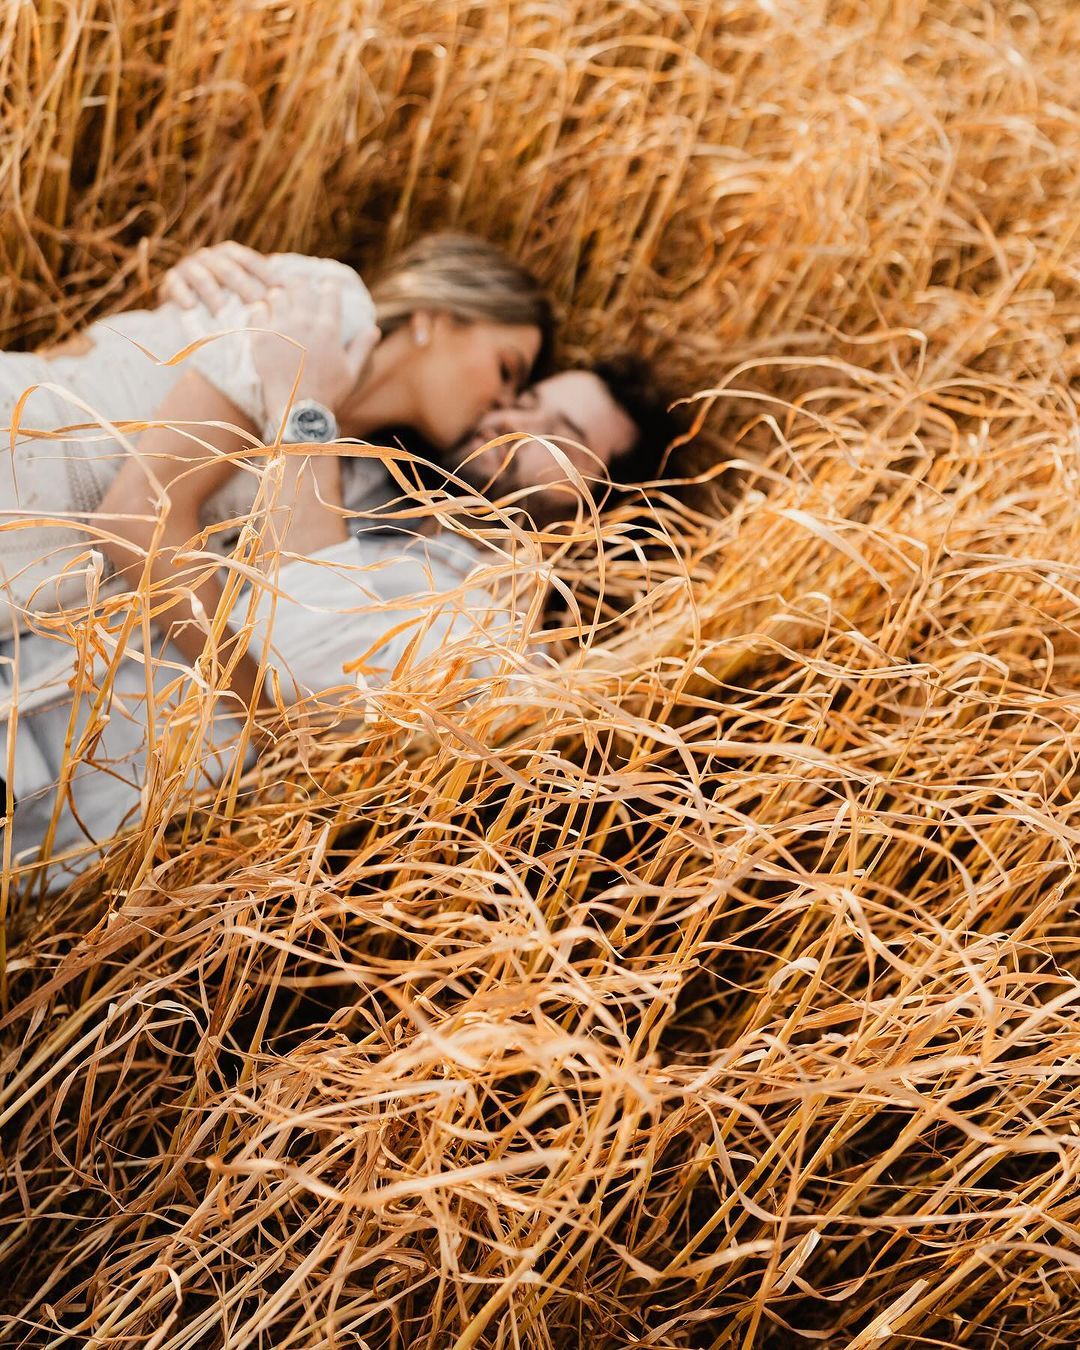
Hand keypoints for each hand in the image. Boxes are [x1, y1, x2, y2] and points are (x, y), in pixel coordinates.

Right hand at [160, 240, 273, 312]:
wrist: (184, 301)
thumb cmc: (222, 297)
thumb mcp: (241, 290)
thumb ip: (261, 288)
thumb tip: (295, 291)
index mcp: (230, 255)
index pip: (249, 260)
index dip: (265, 272)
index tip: (280, 289)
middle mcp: (210, 257)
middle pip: (228, 268)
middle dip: (243, 287)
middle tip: (256, 306)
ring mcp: (190, 267)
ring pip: (202, 276)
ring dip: (213, 294)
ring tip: (221, 313)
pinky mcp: (171, 280)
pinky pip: (176, 285)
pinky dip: (183, 295)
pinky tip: (190, 307)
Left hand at [252, 276, 380, 421]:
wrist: (297, 412)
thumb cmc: (328, 394)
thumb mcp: (351, 372)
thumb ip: (362, 347)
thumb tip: (374, 329)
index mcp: (328, 329)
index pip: (329, 292)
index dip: (328, 287)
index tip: (326, 288)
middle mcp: (304, 323)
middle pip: (299, 286)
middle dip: (298, 285)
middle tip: (296, 290)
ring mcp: (281, 329)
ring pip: (275, 295)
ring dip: (278, 298)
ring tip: (278, 306)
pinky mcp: (260, 338)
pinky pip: (256, 312)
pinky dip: (259, 312)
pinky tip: (264, 320)